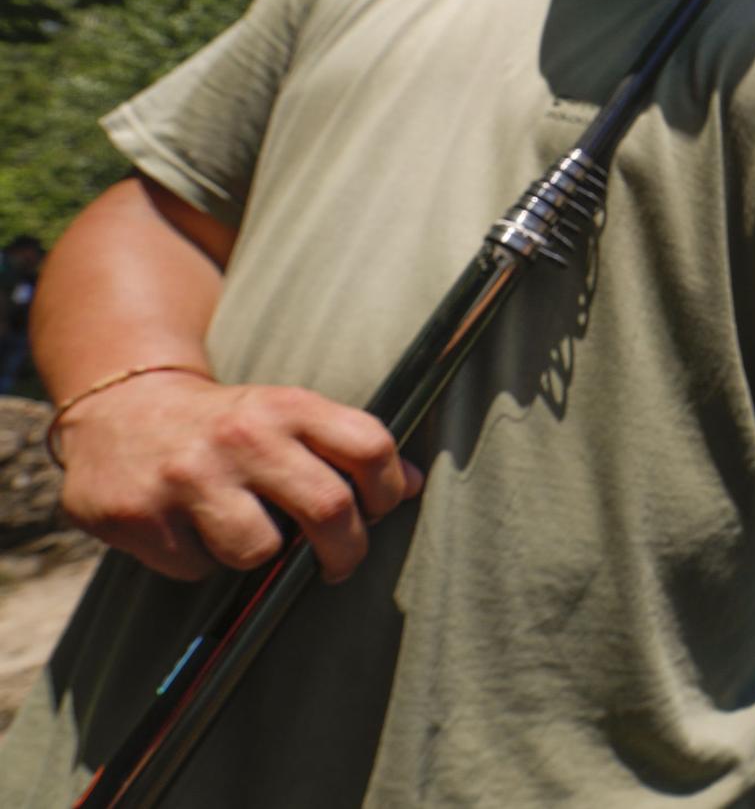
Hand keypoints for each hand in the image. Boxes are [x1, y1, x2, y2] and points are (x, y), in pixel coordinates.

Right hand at [55, 369, 423, 582]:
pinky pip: (196, 567)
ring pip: (257, 551)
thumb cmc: (226, 424)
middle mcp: (241, 436)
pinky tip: (187, 530)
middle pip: (329, 508)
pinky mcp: (138, 514)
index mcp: (287, 406)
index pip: (370, 447)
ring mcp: (187, 475)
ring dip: (258, 557)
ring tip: (244, 532)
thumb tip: (416, 484)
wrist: (120, 409)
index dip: (389, 490)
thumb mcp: (287, 414)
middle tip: (339, 563)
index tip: (379, 511)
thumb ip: (347, 446)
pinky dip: (200, 560)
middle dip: (346, 551)